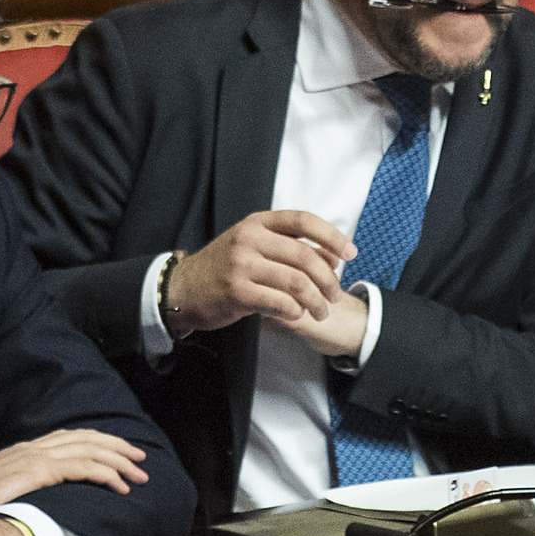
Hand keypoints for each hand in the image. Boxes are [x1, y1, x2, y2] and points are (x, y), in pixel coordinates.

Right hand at [0, 428, 149, 502]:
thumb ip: (24, 484)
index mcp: (26, 449)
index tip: (120, 452)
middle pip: (87, 438)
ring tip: (137, 475)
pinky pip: (82, 467)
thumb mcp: (2, 488)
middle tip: (140, 459)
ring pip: (90, 451)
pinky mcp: (39, 471)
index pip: (71, 437)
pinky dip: (106, 474)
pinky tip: (119, 484)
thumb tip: (43, 494)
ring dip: (119, 462)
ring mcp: (36, 457)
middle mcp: (33, 447)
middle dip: (118, 448)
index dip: (100, 442)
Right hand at [167, 209, 370, 357]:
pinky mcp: (237, 292)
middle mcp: (249, 239)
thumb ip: (287, 246)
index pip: (303, 220)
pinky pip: (280, 302)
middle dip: (328, 279)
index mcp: (257, 223)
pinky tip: (297, 315)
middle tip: (335, 295)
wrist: (183, 289)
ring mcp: (242, 265)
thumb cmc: (226, 268)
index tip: (351, 253)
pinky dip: (296, 311)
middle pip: (305, 256)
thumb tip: (332, 257)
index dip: (332, 235)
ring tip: (322, 311)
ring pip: (296, 282)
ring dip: (316, 301)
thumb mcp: (253, 244)